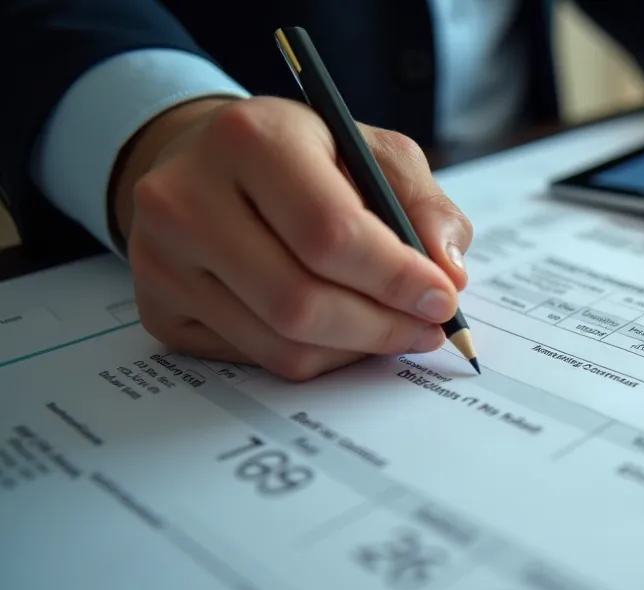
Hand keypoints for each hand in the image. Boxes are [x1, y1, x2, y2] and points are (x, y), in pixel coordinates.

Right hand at [113, 96, 471, 380]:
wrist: (206, 160)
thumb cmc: (304, 157)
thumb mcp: (373, 152)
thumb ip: (424, 205)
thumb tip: (449, 273)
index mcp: (250, 139)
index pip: (330, 234)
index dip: (396, 278)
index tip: (443, 298)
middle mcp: (186, 197)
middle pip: (300, 302)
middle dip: (382, 326)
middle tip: (426, 328)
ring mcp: (161, 258)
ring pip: (280, 344)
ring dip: (354, 349)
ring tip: (390, 329)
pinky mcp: (157, 308)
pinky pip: (255, 359)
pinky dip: (315, 356)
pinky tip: (337, 330)